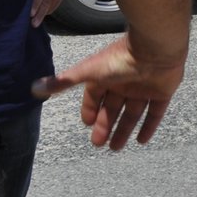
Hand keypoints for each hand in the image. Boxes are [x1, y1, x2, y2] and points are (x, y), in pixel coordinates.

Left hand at [30, 0, 70, 26]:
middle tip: (34, 24)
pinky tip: (42, 14)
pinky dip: (48, 10)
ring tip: (36, 23)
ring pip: (51, 5)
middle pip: (46, 2)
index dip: (35, 4)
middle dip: (39, 14)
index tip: (30, 14)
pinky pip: (55, 5)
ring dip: (42, 14)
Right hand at [31, 35, 185, 149]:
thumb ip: (63, 82)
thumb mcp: (88, 71)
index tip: (86, 124)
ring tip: (115, 148)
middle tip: (98, 143)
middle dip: (104, 125)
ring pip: (132, 113)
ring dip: (123, 130)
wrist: (156, 48)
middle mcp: (124, 82)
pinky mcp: (163, 92)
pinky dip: (148, 126)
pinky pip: (155, 112)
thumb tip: (34, 88)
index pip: (95, 96)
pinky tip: (141, 140)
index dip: (90, 110)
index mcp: (106, 75)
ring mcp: (144, 87)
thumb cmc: (120, 58)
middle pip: (112, 108)